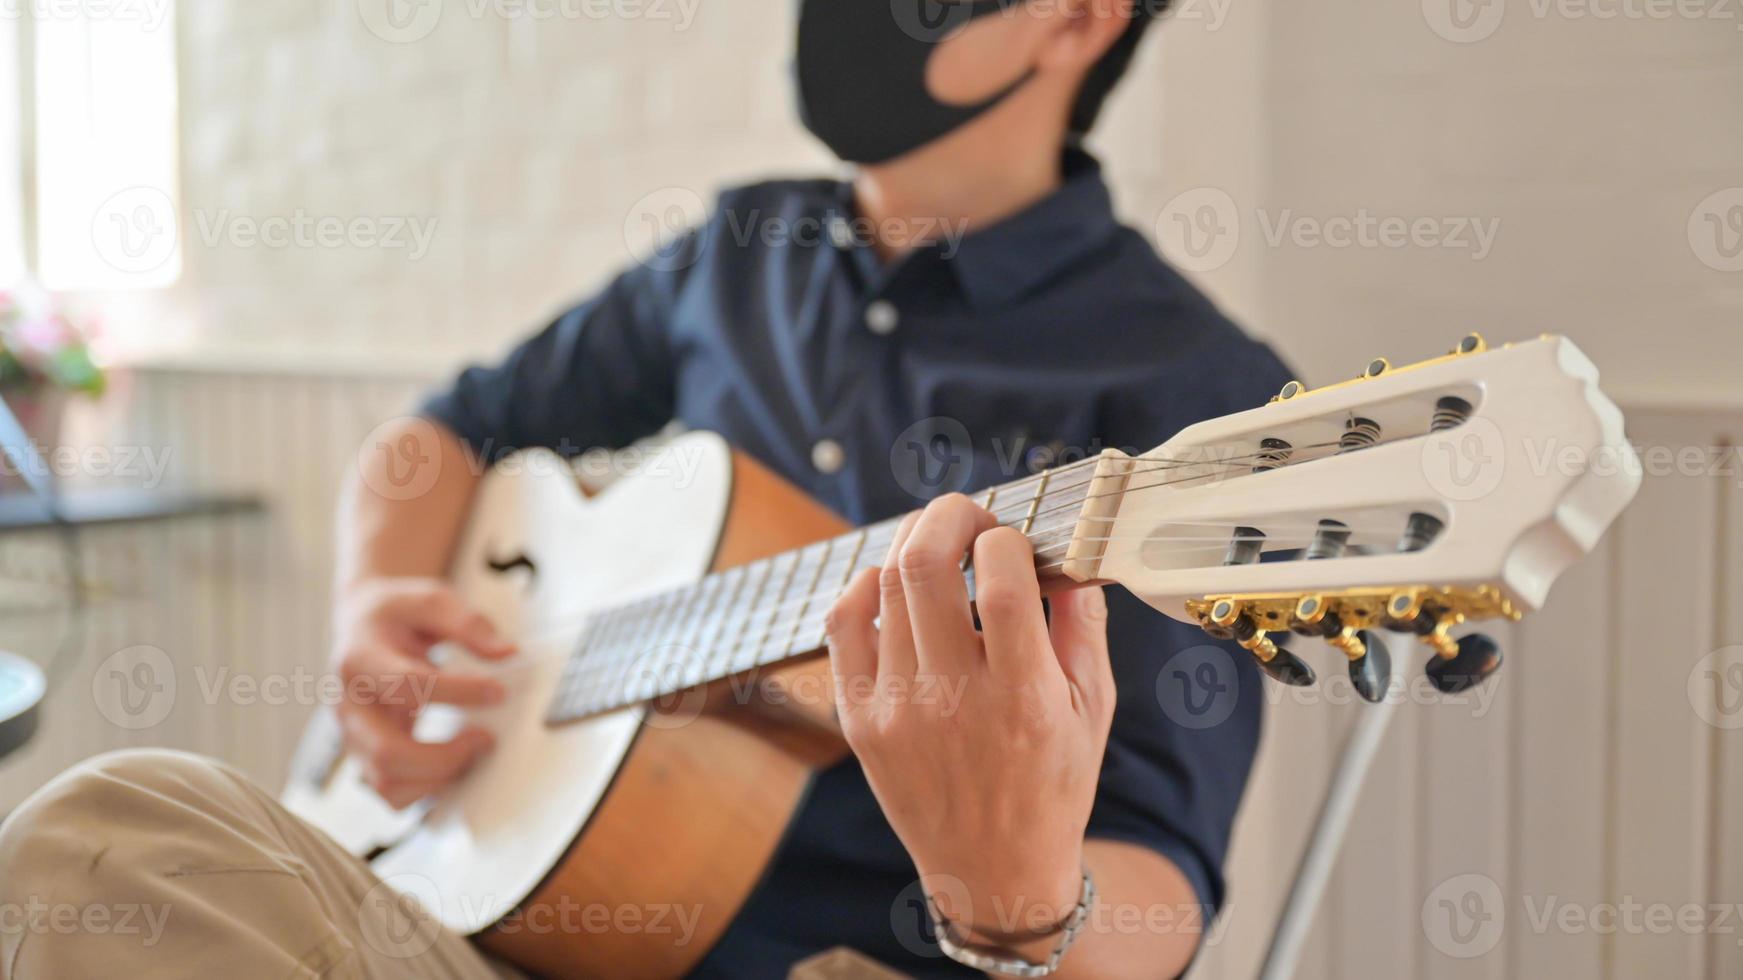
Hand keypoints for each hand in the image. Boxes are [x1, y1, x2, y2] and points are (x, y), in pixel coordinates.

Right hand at [333, 577, 515, 807]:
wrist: (360, 624)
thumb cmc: (395, 614)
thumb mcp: (428, 599)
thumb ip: (467, 624)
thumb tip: (506, 653)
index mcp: (360, 659)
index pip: (408, 685)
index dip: (460, 693)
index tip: (499, 691)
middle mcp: (349, 705)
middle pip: (387, 753)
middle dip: (446, 756)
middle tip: (486, 738)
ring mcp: (353, 736)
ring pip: (385, 783)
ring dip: (438, 778)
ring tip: (472, 752)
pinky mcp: (365, 755)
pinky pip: (390, 793)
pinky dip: (426, 790)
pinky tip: (454, 764)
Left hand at [825, 494, 1114, 941]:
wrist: (991, 870)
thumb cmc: (1053, 784)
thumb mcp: (1094, 707)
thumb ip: (1083, 622)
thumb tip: (1068, 549)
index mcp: (1023, 695)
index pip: (1003, 579)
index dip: (1006, 537)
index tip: (1015, 542)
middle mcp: (953, 699)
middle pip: (924, 565)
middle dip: (948, 514)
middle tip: (970, 515)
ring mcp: (897, 709)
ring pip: (885, 585)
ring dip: (914, 546)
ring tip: (940, 550)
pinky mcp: (860, 720)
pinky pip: (843, 626)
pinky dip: (864, 587)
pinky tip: (891, 585)